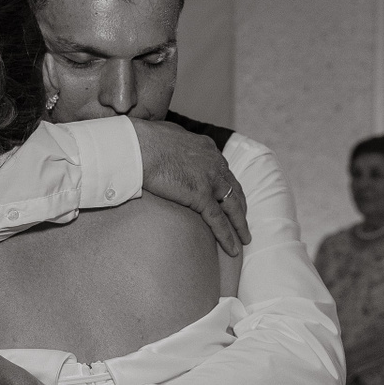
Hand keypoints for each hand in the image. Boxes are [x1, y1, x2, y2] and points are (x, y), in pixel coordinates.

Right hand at [131, 119, 249, 256]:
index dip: (227, 185)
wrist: (138, 147)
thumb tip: (168, 147)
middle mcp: (214, 162)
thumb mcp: (167, 135)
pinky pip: (218, 220)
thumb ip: (174, 144)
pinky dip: (227, 236)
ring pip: (232, 206)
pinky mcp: (201, 195)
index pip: (222, 170)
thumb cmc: (143, 140)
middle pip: (233, 188)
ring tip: (245, 239)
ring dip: (239, 224)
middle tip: (242, 219)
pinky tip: (232, 249)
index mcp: (206, 148)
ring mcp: (210, 179)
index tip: (229, 195)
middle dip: (239, 205)